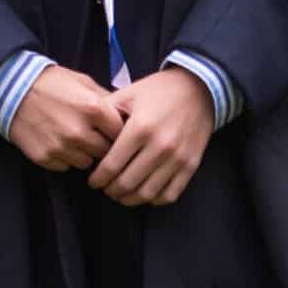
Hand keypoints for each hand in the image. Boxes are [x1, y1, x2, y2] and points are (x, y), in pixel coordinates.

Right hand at [8, 65, 123, 170]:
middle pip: (106, 152)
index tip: (115, 131)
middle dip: (104, 146)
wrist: (14, 90)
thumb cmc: (54, 83)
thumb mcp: (85, 82)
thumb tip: (128, 114)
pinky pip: (66, 167)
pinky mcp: (46, 158)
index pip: (121, 133)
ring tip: (77, 139)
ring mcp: (62, 147)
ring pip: (87, 163)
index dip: (120, 132)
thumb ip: (107, 99)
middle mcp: (80, 132)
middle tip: (97, 137)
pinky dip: (66, 159)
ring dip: (86, 154)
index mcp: (94, 109)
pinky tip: (60, 143)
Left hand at [87, 67, 214, 206]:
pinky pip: (169, 195)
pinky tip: (145, 192)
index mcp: (141, 127)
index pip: (111, 166)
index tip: (92, 181)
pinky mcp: (191, 164)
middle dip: (110, 190)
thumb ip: (106, 112)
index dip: (97, 179)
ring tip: (121, 193)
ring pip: (146, 194)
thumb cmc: (160, 91)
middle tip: (105, 188)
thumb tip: (86, 133)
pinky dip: (153, 200)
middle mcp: (160, 146)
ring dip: (129, 199)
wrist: (200, 88)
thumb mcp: (129, 93)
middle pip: (126, 183)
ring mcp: (177, 158)